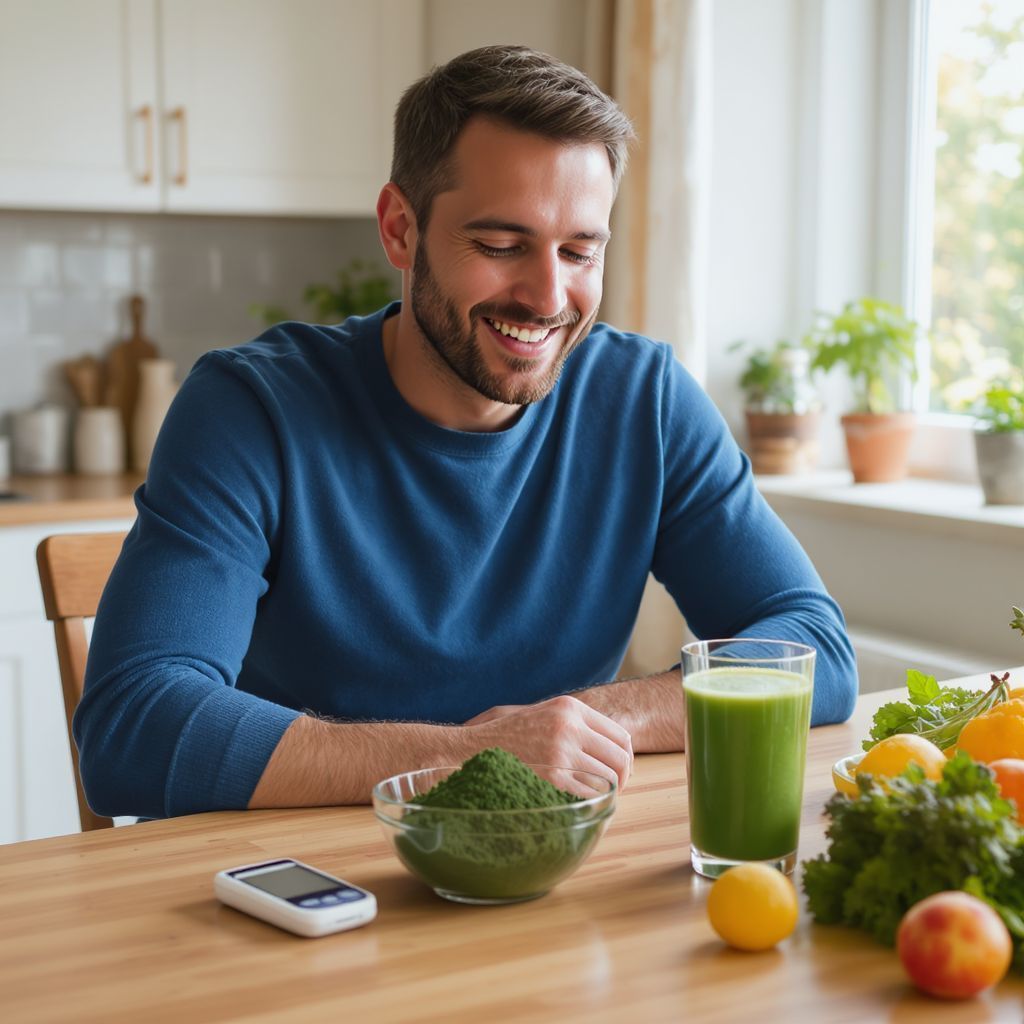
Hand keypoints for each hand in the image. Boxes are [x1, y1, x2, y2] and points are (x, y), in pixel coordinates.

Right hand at [460, 695, 632, 790]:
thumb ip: (572, 722)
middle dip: (622, 779)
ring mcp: (562, 752)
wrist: (469, 749)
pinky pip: (589, 795)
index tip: (618, 772)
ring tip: (595, 799)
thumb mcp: (539, 712)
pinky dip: (590, 803)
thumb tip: (609, 745)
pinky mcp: (552, 778)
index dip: (625, 758)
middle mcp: (570, 726)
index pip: (620, 735)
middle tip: (613, 791)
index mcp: (569, 707)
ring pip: (608, 780)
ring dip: (606, 794)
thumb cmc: (504, 735)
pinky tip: (579, 804)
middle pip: (620, 759)